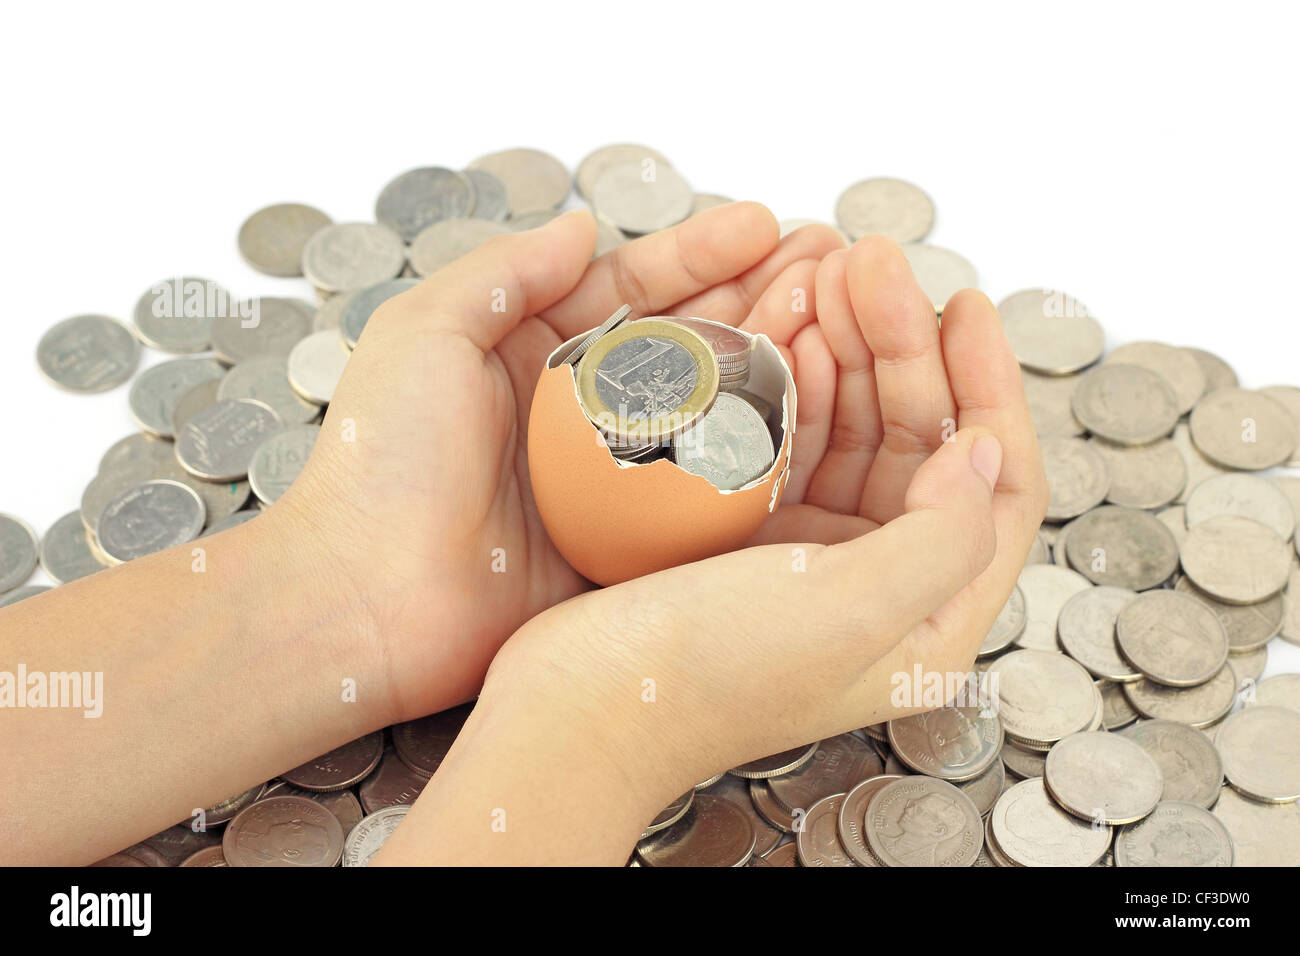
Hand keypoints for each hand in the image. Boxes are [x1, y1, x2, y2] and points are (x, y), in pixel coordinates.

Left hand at [276, 206, 846, 723]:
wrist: (364, 599)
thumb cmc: (381, 460)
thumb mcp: (424, 334)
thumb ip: (503, 273)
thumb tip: (581, 225)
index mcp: (529, 354)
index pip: (630, 289)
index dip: (698, 255)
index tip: (763, 226)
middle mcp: (577, 412)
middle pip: (682, 345)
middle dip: (754, 303)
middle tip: (827, 270)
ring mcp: (607, 481)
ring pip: (704, 418)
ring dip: (766, 377)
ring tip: (833, 336)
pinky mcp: (625, 548)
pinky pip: (700, 500)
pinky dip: (750, 468)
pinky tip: (803, 434)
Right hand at [374, 238, 1046, 863]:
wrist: (578, 706)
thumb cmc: (709, 675)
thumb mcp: (847, 609)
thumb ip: (940, 536)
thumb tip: (984, 449)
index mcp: (929, 619)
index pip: (998, 488)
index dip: (991, 388)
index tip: (963, 305)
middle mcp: (883, 586)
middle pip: (924, 443)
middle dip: (904, 346)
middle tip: (871, 261)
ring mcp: (816, 557)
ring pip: (857, 431)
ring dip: (851, 350)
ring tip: (829, 276)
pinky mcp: (753, 536)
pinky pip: (795, 441)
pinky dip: (797, 382)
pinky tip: (788, 330)